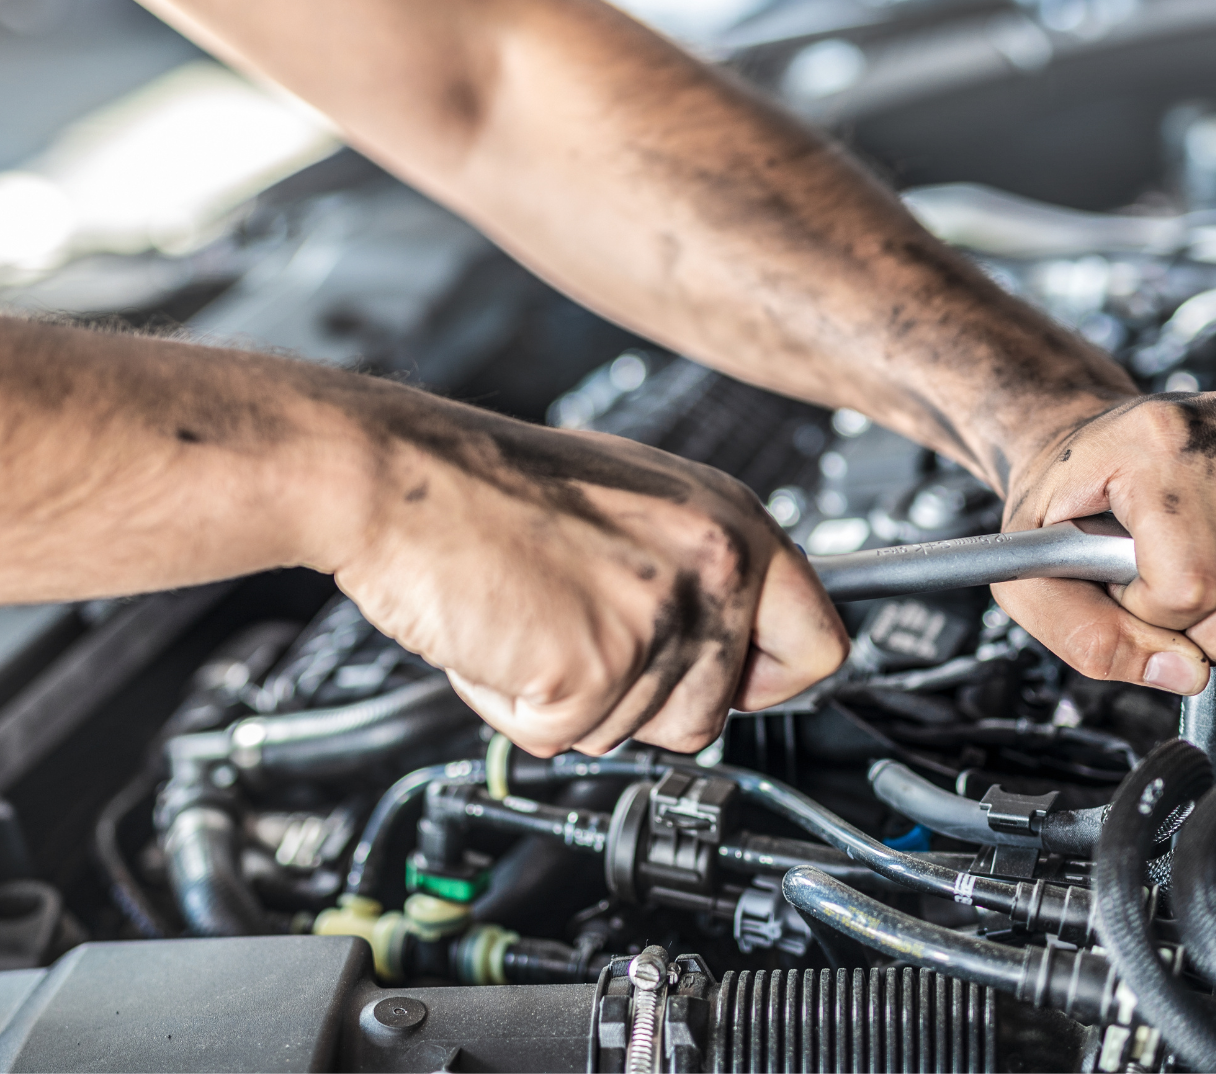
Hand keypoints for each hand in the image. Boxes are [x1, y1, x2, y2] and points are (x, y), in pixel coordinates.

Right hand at [324, 392, 847, 755]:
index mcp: (731, 521)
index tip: (729, 686)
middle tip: (575, 635)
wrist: (396, 476)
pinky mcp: (592, 669)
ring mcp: (657, 621)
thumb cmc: (488, 485)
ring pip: (628, 734)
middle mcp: (712, 567)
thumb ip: (692, 571)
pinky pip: (557, 738)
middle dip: (637, 701)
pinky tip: (496, 637)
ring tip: (527, 618)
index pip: (818, 646)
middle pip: (712, 717)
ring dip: (567, 701)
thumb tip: (725, 645)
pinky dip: (512, 706)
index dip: (763, 682)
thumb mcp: (632, 503)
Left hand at [993, 390, 1215, 694]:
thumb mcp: (1033, 574)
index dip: (1154, 614)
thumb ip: (1087, 637)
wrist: (1088, 442)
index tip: (1127, 587)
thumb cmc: (1065, 503)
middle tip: (1172, 599)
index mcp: (1158, 442)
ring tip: (1208, 572)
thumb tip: (1187, 674)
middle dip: (1213, 630)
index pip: (1191, 585)